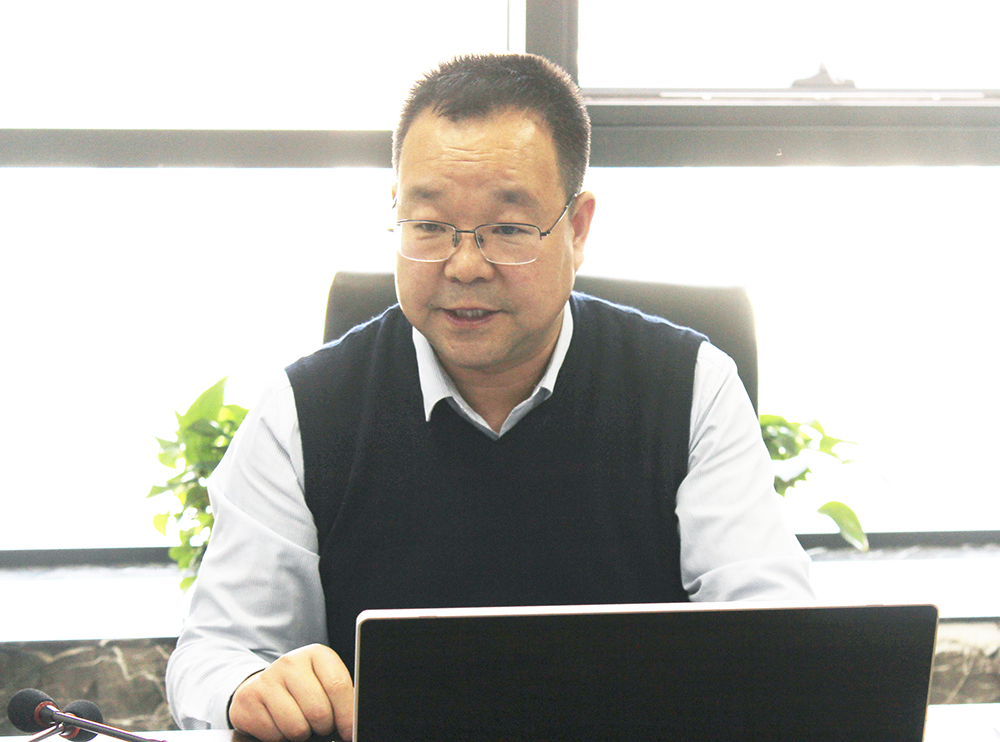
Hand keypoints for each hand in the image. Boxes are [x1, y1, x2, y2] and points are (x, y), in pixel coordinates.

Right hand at [229, 644, 353, 741]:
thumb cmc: (303, 689)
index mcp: (316, 654)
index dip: (347, 715)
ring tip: (299, 722)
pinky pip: (274, 735)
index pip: (338, 685)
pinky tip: (278, 723)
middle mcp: (290, 662)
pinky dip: (280, 737)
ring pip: (296, 727)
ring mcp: (267, 679)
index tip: (349, 732)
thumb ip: (341, 698)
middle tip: (319, 725)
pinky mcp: (248, 700)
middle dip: (323, 727)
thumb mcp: (324, 683)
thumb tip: (353, 724)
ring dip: (301, 734)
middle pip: (318, 711)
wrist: (262, 687)